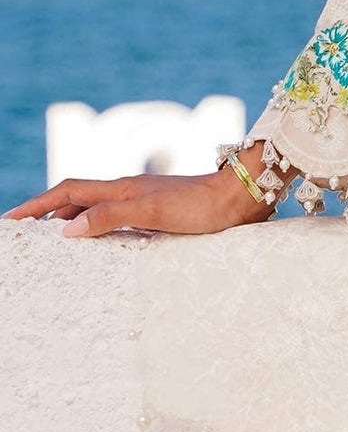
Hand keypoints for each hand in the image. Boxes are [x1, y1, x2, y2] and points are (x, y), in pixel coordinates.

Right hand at [2, 166, 273, 238]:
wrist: (242, 197)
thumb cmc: (201, 206)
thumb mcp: (153, 212)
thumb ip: (111, 217)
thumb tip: (67, 229)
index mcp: (122, 187)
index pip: (67, 191)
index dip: (37, 204)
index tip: (10, 220)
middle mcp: (128, 191)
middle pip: (76, 197)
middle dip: (46, 211)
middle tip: (23, 231)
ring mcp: (143, 200)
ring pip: (95, 208)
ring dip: (70, 219)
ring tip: (50, 239)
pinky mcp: (158, 212)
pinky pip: (115, 219)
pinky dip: (96, 228)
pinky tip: (99, 244)